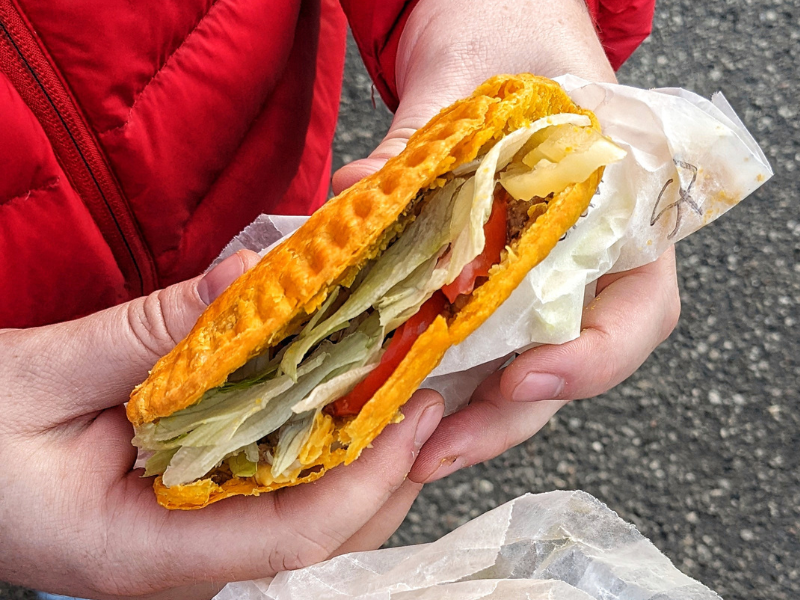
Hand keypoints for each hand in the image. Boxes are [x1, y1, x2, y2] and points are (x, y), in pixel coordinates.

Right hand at [0, 251, 443, 599]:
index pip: (286, 537)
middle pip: (317, 538)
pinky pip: (275, 497)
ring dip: (361, 462)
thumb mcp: (41, 376)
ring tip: (398, 392)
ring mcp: (190, 542)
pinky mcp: (190, 514)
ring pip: (306, 522)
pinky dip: (317, 451)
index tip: (413, 413)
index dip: (362, 479)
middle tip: (424, 391)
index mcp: (141, 552)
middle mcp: (181, 561)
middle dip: (384, 472)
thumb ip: (146, 332)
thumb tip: (250, 276)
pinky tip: (336, 405)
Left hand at [332, 0, 678, 483]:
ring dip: (466, 411)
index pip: (640, 305)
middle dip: (508, 414)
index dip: (594, 357)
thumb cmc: (504, 24)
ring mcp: (531, 267)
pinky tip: (390, 393)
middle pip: (570, 357)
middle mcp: (584, 252)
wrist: (484, 10)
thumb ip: (422, 141)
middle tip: (438, 450)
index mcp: (621, 205)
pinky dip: (435, 369)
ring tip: (406, 446)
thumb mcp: (469, 74)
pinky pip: (468, 332)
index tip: (528, 377)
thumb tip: (356, 197)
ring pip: (518, 360)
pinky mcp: (480, 270)